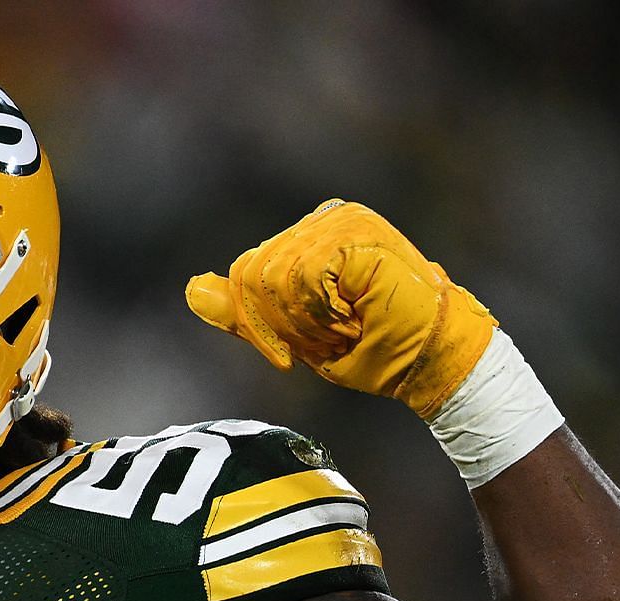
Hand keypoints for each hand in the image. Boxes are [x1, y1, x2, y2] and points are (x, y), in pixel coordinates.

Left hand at [184, 200, 496, 418]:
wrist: (428, 361)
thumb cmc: (370, 350)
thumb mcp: (293, 335)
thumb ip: (244, 312)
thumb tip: (191, 290)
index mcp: (307, 238)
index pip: (245, 273)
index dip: (256, 325)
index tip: (289, 357)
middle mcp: (323, 220)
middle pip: (251, 273)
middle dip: (280, 326)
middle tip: (325, 342)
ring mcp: (341, 220)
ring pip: (272, 276)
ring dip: (303, 324)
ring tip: (342, 330)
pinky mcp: (356, 232)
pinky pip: (301, 275)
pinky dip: (319, 313)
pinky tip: (350, 318)